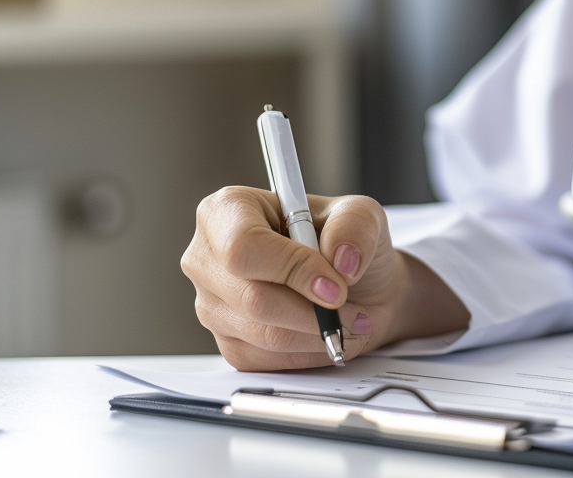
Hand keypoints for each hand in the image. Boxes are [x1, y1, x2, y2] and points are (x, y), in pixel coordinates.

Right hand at [181, 187, 468, 369]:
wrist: (362, 286)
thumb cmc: (352, 242)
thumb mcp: (366, 216)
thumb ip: (354, 227)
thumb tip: (334, 260)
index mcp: (227, 211)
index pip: (242, 247)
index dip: (290, 269)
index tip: (336, 282)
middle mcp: (206, 255)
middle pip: (245, 296)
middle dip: (308, 309)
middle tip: (350, 308)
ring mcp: (211, 303)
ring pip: (256, 333)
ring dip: (312, 334)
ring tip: (348, 319)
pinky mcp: (227, 341)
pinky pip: (260, 361)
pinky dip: (303, 354)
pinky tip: (326, 336)